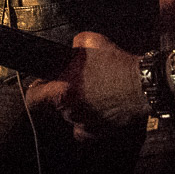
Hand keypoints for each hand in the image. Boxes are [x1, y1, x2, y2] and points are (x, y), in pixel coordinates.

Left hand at [25, 31, 149, 139]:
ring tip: (95, 92)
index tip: (41, 84)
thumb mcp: (88, 41)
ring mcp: (83, 123)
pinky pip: (83, 129)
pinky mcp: (97, 132)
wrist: (141, 84)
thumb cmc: (116, 63)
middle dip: (64, 92)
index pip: (34, 96)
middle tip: (81, 82)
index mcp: (62, 91)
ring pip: (71, 115)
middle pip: (56, 103)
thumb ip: (71, 48)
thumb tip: (68, 52)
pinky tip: (97, 108)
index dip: (36, 88)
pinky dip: (87, 121)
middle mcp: (70, 111)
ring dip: (78, 105)